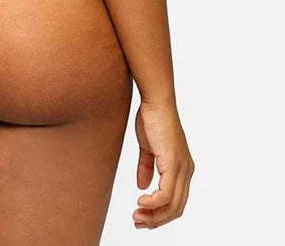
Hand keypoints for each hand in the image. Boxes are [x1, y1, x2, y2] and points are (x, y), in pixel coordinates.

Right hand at [133, 99, 194, 229]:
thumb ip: (146, 167)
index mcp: (181, 168)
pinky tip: (141, 202)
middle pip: (176, 209)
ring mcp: (182, 168)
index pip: (175, 201)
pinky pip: (166, 194)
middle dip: (156, 220)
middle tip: (137, 222)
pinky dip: (153, 203)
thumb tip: (143, 187)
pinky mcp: (173, 164)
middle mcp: (186, 171)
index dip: (160, 213)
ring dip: (153, 215)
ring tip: (137, 216)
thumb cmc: (152, 119)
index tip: (142, 217)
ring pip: (172, 205)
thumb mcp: (148, 148)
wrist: (155, 101)